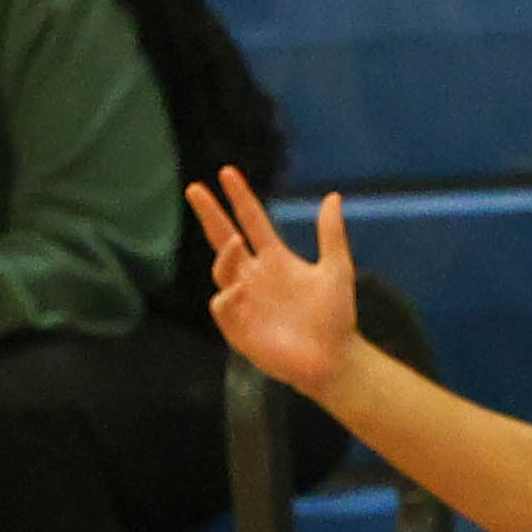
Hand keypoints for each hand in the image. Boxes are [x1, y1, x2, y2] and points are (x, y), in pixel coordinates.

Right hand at [192, 178, 363, 394]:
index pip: (251, 221)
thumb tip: (332, 196)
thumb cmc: (335, 317)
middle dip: (209, 214)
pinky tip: (240, 288)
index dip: (240, 198)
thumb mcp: (336, 269)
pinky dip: (227, 296)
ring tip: (236, 241)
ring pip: (222, 270)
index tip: (227, 173)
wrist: (334, 359)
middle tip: (194, 188)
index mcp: (275, 259)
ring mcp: (245, 301)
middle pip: (224, 239)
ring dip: (225, 254)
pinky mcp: (240, 328)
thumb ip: (330, 234)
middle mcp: (254, 276)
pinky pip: (223, 306)